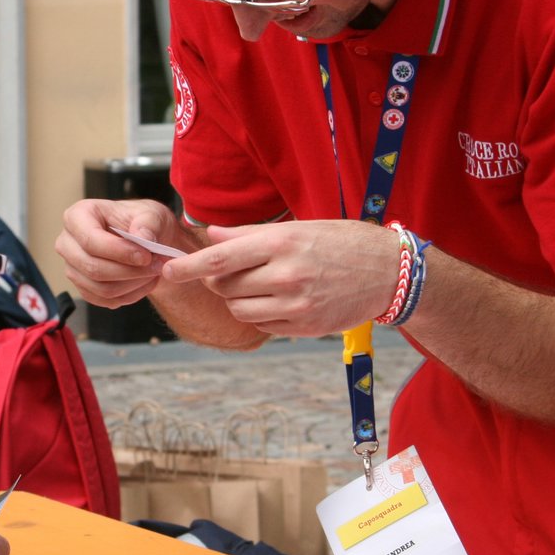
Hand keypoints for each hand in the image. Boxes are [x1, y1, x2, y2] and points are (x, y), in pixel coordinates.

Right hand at [56, 199, 192, 307]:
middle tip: (156, 267)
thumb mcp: (151, 213)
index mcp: (77, 216)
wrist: (144, 239)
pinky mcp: (84, 287)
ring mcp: (73, 268)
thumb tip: (142, 237)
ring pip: (101, 288)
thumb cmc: (141, 222)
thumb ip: (148, 223)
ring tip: (153, 272)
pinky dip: (130, 295)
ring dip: (133, 284)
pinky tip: (145, 281)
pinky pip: (106, 300)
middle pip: (93, 267)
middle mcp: (68, 243)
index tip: (146, 256)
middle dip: (129, 271)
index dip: (119, 252)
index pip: (90, 240)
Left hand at [160, 220, 398, 336]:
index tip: (167, 270)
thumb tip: (210, 235)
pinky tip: (281, 300)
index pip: (219, 259)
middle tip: (236, 271)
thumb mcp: (298, 227)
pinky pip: (262, 325)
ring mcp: (295, 306)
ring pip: (239, 310)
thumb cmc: (341, 242)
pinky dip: (261, 314)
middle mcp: (285, 276)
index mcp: (281, 244)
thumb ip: (250, 235)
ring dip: (239, 300)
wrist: (388, 272)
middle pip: (224, 287)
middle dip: (219, 281)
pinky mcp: (304, 327)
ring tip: (262, 285)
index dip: (187, 267)